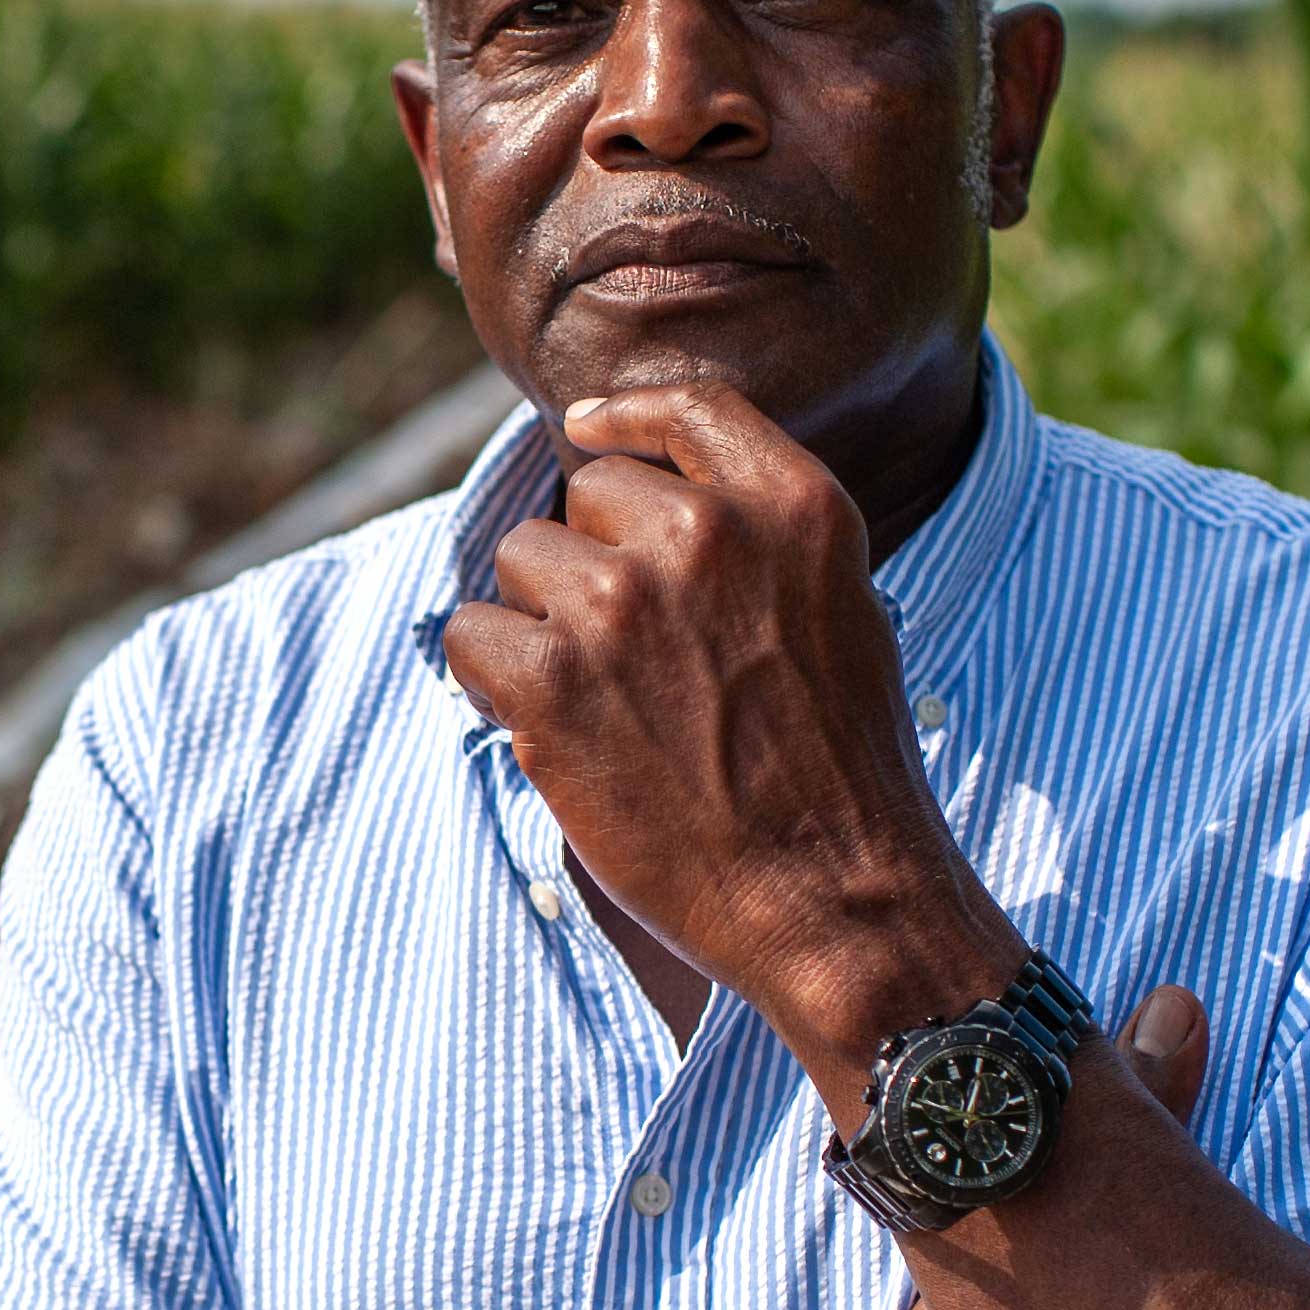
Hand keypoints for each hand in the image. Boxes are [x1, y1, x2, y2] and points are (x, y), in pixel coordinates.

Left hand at [439, 382, 1013, 1079]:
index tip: (588, 436)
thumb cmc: (841, 772)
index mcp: (794, 506)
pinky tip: (549, 729)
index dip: (624, 420)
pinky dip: (491, 681)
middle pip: (587, 493)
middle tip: (636, 657)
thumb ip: (759, 539)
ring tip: (606, 703)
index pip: (686, 407)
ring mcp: (621, 602)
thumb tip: (656, 504)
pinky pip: (469, 632)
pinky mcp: (551, 681)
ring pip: (522, 560)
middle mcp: (706, 533)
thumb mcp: (841, 610)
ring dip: (542, 624)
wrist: (837, 902)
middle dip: (592, 561)